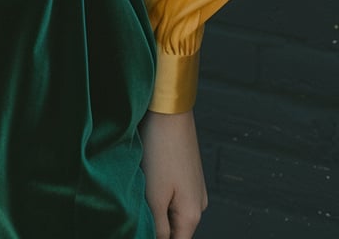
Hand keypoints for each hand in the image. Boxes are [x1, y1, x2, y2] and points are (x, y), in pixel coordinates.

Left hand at [139, 108, 207, 238]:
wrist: (168, 111)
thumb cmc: (160, 150)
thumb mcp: (154, 197)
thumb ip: (157, 228)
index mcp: (192, 215)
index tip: (140, 230)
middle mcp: (199, 203)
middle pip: (174, 230)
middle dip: (155, 226)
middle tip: (139, 208)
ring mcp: (194, 187)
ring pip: (171, 212)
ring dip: (156, 209)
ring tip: (141, 192)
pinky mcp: (186, 173)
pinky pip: (172, 195)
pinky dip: (159, 194)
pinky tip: (147, 179)